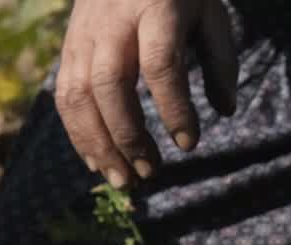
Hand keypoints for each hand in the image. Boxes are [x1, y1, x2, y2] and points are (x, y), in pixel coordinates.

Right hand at [54, 0, 238, 187]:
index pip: (160, 64)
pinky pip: (65, 95)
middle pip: (109, 84)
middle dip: (127, 135)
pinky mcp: (68, 46)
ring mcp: (83, 34)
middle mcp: (112, 22)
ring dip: (98, 144)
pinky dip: (79, 133)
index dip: (174, 108)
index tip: (189, 144)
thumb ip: (222, 61)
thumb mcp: (210, 15)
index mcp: (155, 8)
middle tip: (151, 172)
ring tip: (124, 180)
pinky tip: (99, 162)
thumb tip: (225, 111)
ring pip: (77, 94)